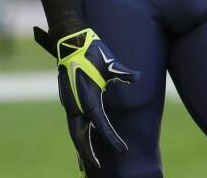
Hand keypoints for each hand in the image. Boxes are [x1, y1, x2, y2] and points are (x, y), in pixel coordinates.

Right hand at [34, 26, 137, 169]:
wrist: (70, 40)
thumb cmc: (93, 51)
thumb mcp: (111, 63)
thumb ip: (124, 73)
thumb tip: (138, 77)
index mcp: (88, 98)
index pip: (101, 124)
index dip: (112, 138)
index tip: (123, 150)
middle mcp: (76, 104)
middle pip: (79, 136)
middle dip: (86, 153)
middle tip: (96, 166)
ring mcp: (70, 102)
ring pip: (74, 130)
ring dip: (80, 145)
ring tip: (85, 162)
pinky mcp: (69, 99)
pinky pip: (72, 122)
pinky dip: (77, 134)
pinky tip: (81, 139)